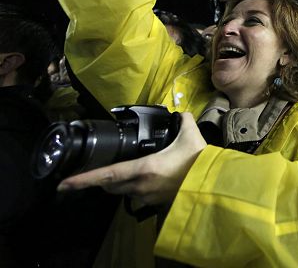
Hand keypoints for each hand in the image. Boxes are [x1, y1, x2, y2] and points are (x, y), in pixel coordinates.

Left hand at [57, 112, 206, 206]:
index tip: (64, 184)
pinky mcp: (156, 203)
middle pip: (110, 186)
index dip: (83, 180)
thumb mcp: (190, 134)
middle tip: (105, 169)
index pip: (106, 175)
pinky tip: (149, 180)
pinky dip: (137, 189)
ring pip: (124, 192)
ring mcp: (148, 197)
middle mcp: (140, 186)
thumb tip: (179, 112)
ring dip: (121, 184)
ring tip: (129, 172)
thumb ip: (182, 119)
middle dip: (104, 179)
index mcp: (143, 168)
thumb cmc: (198, 160)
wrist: (214, 183)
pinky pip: (138, 197)